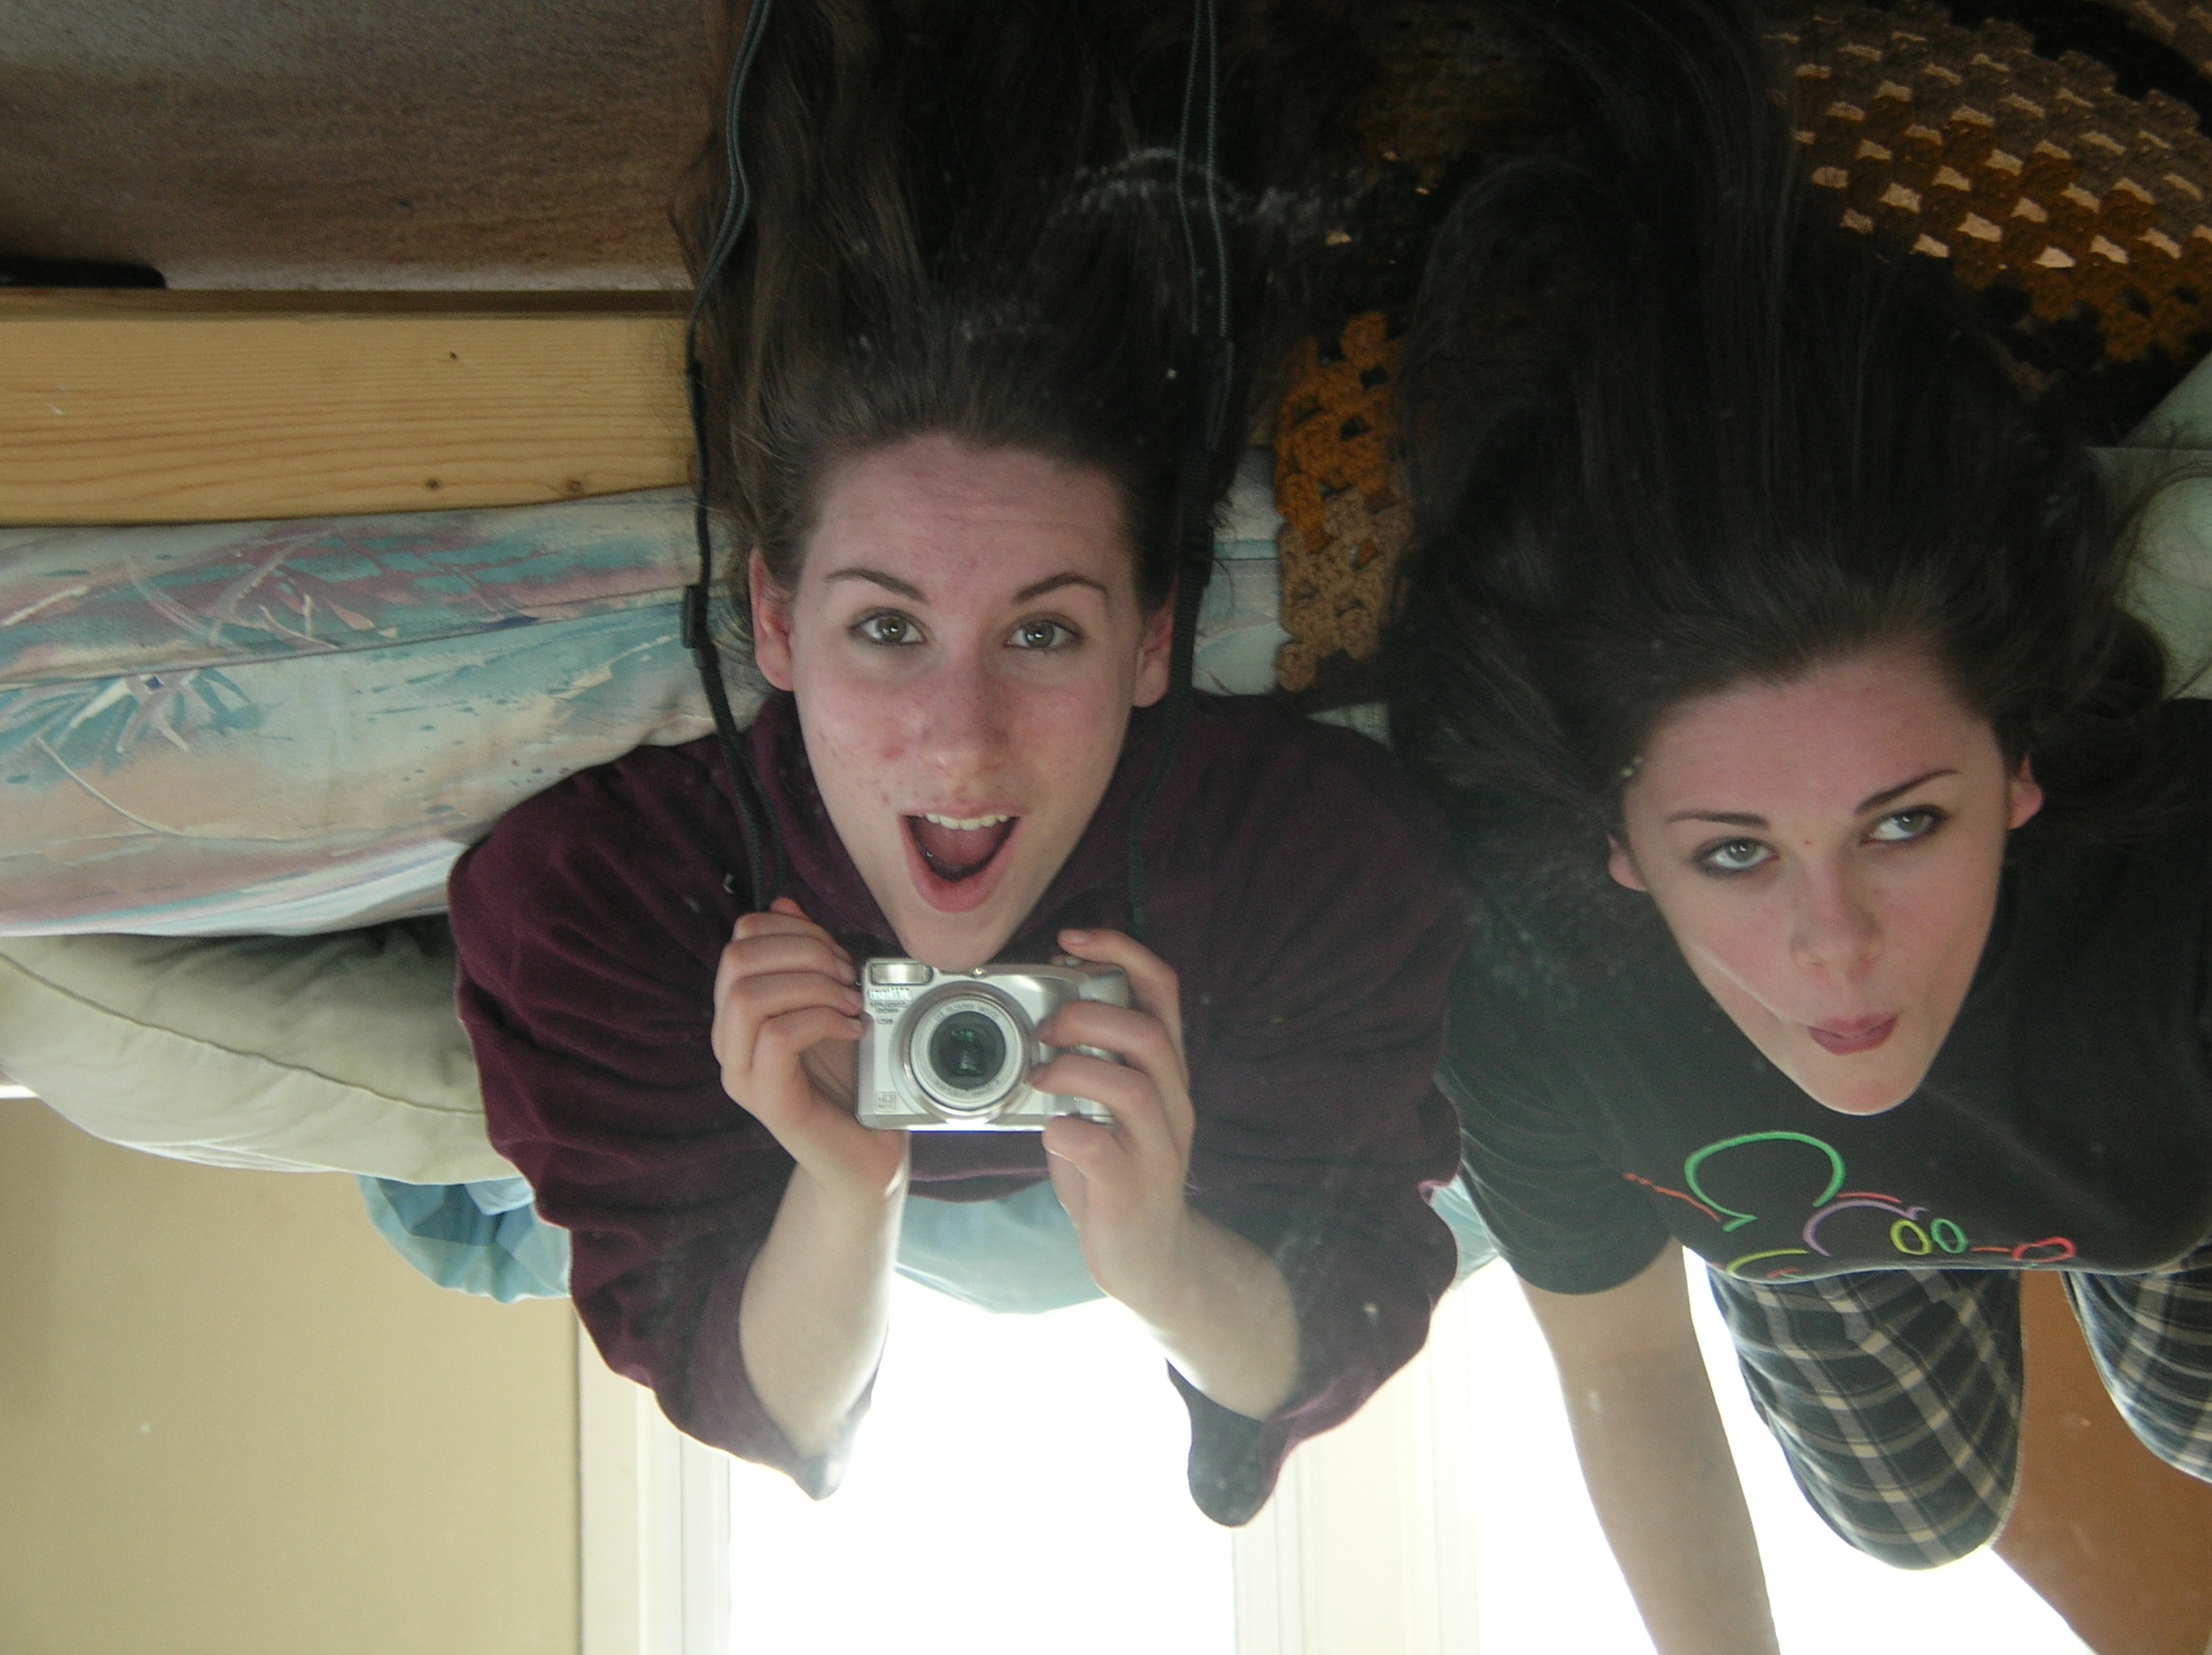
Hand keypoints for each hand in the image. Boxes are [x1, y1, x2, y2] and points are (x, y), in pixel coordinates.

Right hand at [711, 897, 907, 1203]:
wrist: (868, 1151)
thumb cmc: (851, 1078)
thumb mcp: (831, 1002)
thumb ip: (806, 957)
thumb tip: (784, 903)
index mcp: (738, 1012)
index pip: (741, 940)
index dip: (794, 930)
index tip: (838, 955)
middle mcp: (728, 1042)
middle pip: (737, 960)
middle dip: (803, 952)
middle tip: (847, 977)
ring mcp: (742, 1074)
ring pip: (749, 996)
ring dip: (811, 986)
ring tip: (850, 1003)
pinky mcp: (769, 1101)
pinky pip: (775, 1037)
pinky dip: (821, 1020)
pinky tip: (852, 1029)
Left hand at [1036, 927, 1197, 1314]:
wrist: (1150, 1257)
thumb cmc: (1116, 1171)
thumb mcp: (1108, 1105)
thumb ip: (1088, 1061)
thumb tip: (1038, 1011)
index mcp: (1165, 1070)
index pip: (1163, 990)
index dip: (1121, 951)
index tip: (1072, 938)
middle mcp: (1173, 1102)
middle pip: (1148, 1034)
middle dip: (1087, 1017)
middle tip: (1044, 1030)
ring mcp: (1159, 1147)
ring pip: (1132, 1087)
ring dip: (1074, 1071)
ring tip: (1040, 1078)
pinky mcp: (1133, 1189)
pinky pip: (1101, 1149)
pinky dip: (1065, 1131)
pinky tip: (1049, 1132)